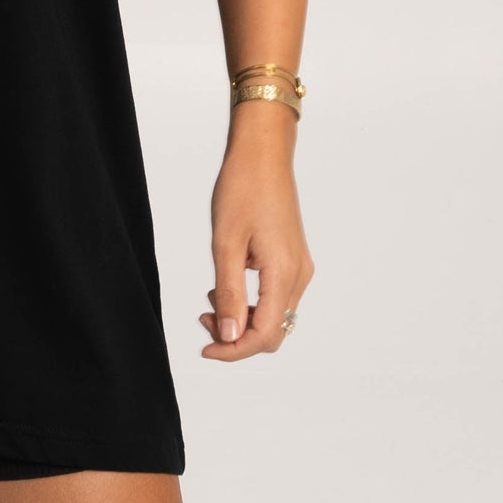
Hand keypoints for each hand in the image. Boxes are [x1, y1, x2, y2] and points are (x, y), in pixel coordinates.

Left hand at [198, 117, 313, 358]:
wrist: (263, 153)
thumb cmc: (243, 188)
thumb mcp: (226, 243)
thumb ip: (228, 292)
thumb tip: (230, 336)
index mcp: (284, 272)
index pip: (264, 334)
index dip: (233, 349)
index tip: (205, 348)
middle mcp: (299, 274)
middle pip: (273, 331)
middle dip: (237, 336)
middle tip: (203, 320)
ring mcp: (299, 266)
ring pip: (275, 315)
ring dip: (243, 319)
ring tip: (209, 301)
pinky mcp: (293, 257)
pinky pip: (276, 295)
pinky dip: (252, 302)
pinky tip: (226, 285)